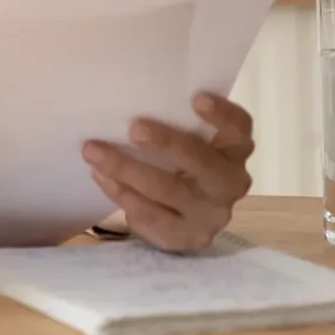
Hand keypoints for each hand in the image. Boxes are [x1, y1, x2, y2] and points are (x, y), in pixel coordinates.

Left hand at [83, 92, 254, 252]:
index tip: (196, 97)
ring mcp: (212, 214)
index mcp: (233, 151)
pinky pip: (152, 216)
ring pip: (170, 190)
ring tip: (94, 152)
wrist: (180, 220)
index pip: (240, 130)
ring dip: (128, 169)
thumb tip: (127, 98)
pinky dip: (122, 194)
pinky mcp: (189, 237)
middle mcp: (230, 183)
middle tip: (134, 127)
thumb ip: (173, 123)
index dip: (223, 115)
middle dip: (168, 144)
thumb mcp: (184, 142)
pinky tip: (101, 177)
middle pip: (205, 163)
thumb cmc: (179, 164)